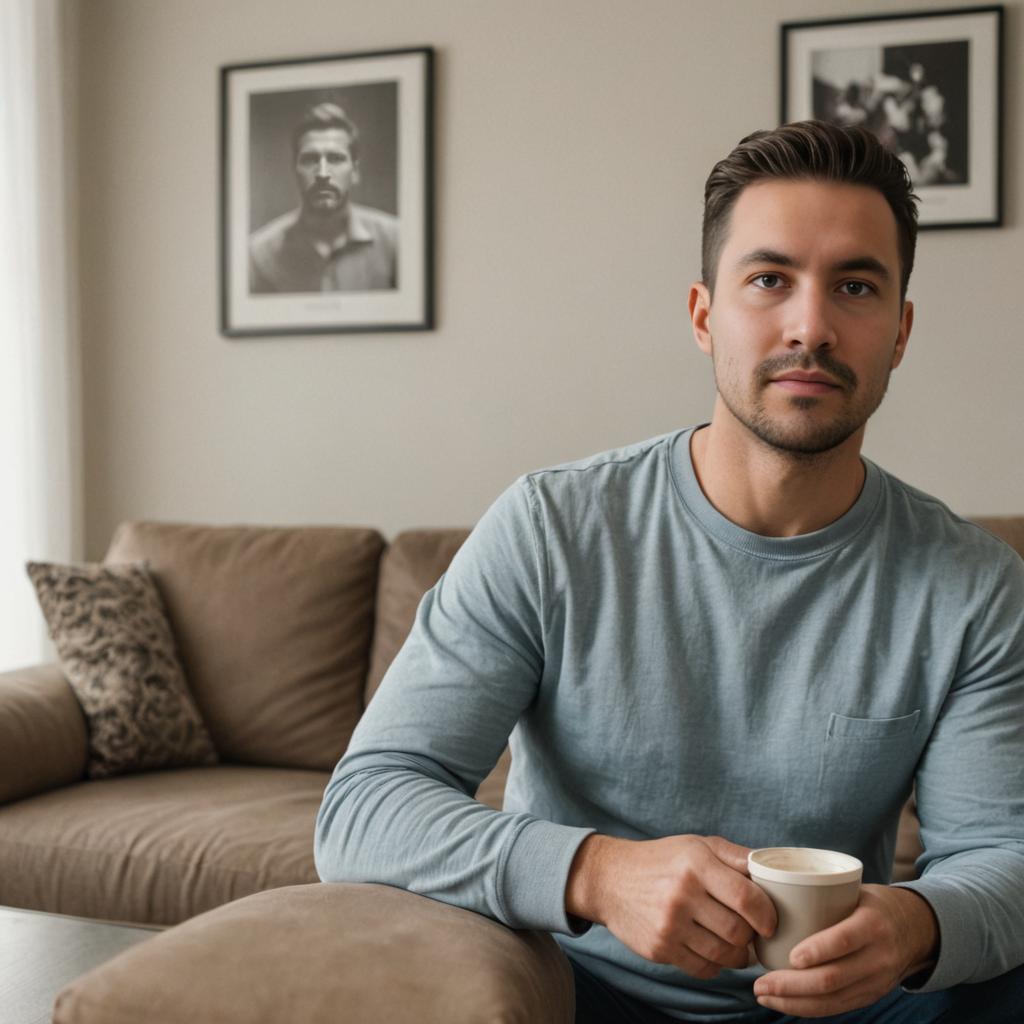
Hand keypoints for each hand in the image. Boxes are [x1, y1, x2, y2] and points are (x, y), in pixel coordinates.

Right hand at [566, 833, 776, 978]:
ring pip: (723, 955)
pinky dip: (715, 964)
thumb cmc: (661, 860)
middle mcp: (681, 894)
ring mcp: (668, 924)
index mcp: (695, 863)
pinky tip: (711, 950)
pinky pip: (703, 969)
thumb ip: (735, 855)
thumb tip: (773, 869)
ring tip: (734, 943)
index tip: (770, 921)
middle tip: (750, 931)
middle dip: (751, 936)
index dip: (768, 915)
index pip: (747, 898)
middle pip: (738, 931)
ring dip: (736, 954)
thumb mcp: (696, 845)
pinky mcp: (659, 948)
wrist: (610, 878)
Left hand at [752, 884, 938, 1017]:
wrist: (916, 928)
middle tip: (758, 982)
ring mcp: (876, 981)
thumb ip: (824, 894)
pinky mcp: (870, 996)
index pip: (844, 940)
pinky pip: (837, 1008)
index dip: (817, 950)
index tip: (789, 955)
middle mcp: (878, 956)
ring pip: (832, 1000)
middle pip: (833, 978)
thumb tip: (769, 888)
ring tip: (762, 994)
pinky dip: (807, 1008)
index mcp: (873, 923)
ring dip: (793, 1001)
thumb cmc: (872, 903)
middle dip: (792, 985)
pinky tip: (783, 1002)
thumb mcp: (857, 890)